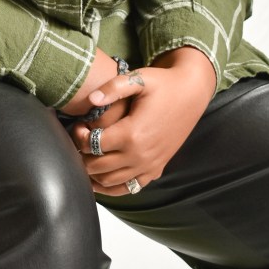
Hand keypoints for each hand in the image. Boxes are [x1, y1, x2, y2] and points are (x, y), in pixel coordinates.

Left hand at [71, 47, 215, 195]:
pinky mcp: (156, 170)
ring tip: (87, 153)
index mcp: (132, 134)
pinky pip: (128, 189)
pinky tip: (101, 175)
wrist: (191, 94)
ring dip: (93, 172)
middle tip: (80, 138)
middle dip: (82, 154)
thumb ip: (113, 88)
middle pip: (97, 167)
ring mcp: (149, 166)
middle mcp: (140, 156)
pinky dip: (112, 186)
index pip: (93, 145)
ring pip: (109, 182)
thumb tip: (91, 99)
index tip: (78, 124)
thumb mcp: (139, 79)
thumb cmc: (163, 84)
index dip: (79, 136)